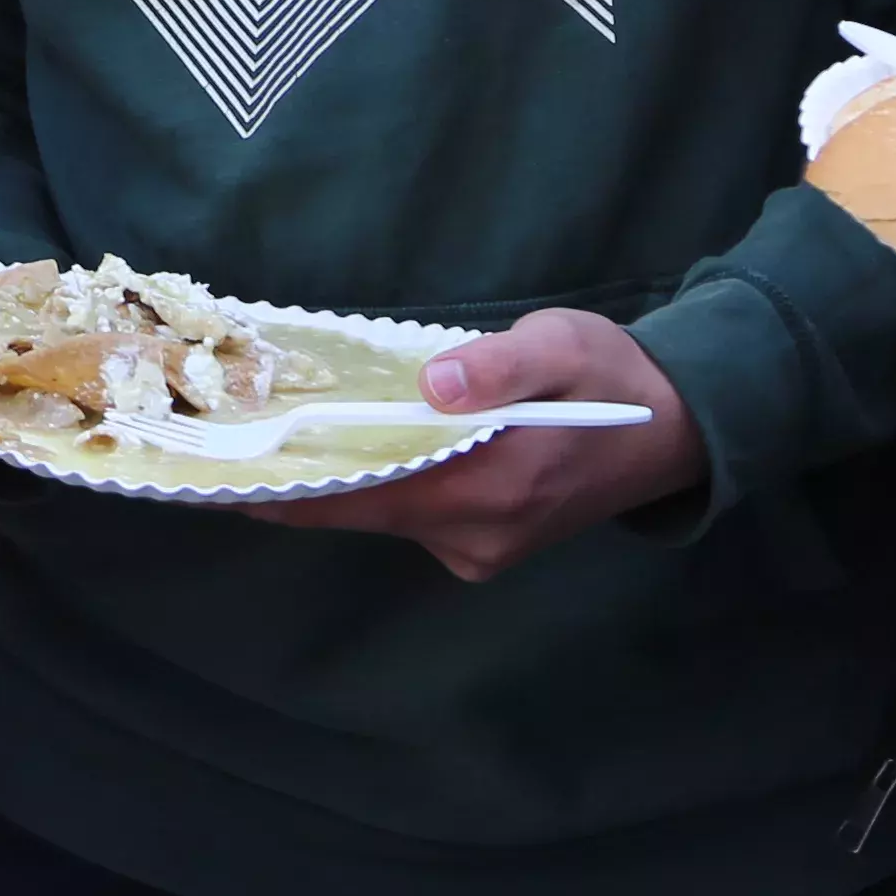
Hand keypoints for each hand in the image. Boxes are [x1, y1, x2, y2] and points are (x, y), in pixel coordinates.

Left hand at [268, 308, 703, 579]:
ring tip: (267, 428)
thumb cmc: (614, 380)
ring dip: (332, 475)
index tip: (217, 470)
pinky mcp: (484, 544)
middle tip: (225, 431)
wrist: (679, 432)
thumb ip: (501, 365)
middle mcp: (475, 536)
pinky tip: (345, 441)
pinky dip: (373, 479)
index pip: (360, 498)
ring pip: (380, 511)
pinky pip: (408, 511)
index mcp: (490, 489)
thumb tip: (434, 385)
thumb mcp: (564, 346)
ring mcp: (479, 549)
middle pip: (358, 508)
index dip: (284, 487)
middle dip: (295, 473)